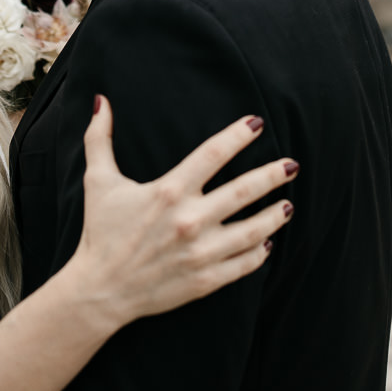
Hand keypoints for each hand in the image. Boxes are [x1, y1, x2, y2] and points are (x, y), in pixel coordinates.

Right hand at [61, 97, 294, 329]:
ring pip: (253, 230)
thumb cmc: (101, 232)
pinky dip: (260, 252)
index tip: (257, 124)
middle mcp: (190, 220)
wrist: (100, 290)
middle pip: (245, 190)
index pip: (213, 154)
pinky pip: (244, 263)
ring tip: (288, 204)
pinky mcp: (206, 280)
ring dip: (274, 215)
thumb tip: (100, 100)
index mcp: (169, 192)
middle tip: (292, 165)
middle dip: (273, 175)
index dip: (238, 136)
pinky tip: (267, 241)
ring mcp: (201, 252)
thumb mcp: (99, 181)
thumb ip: (99, 138)